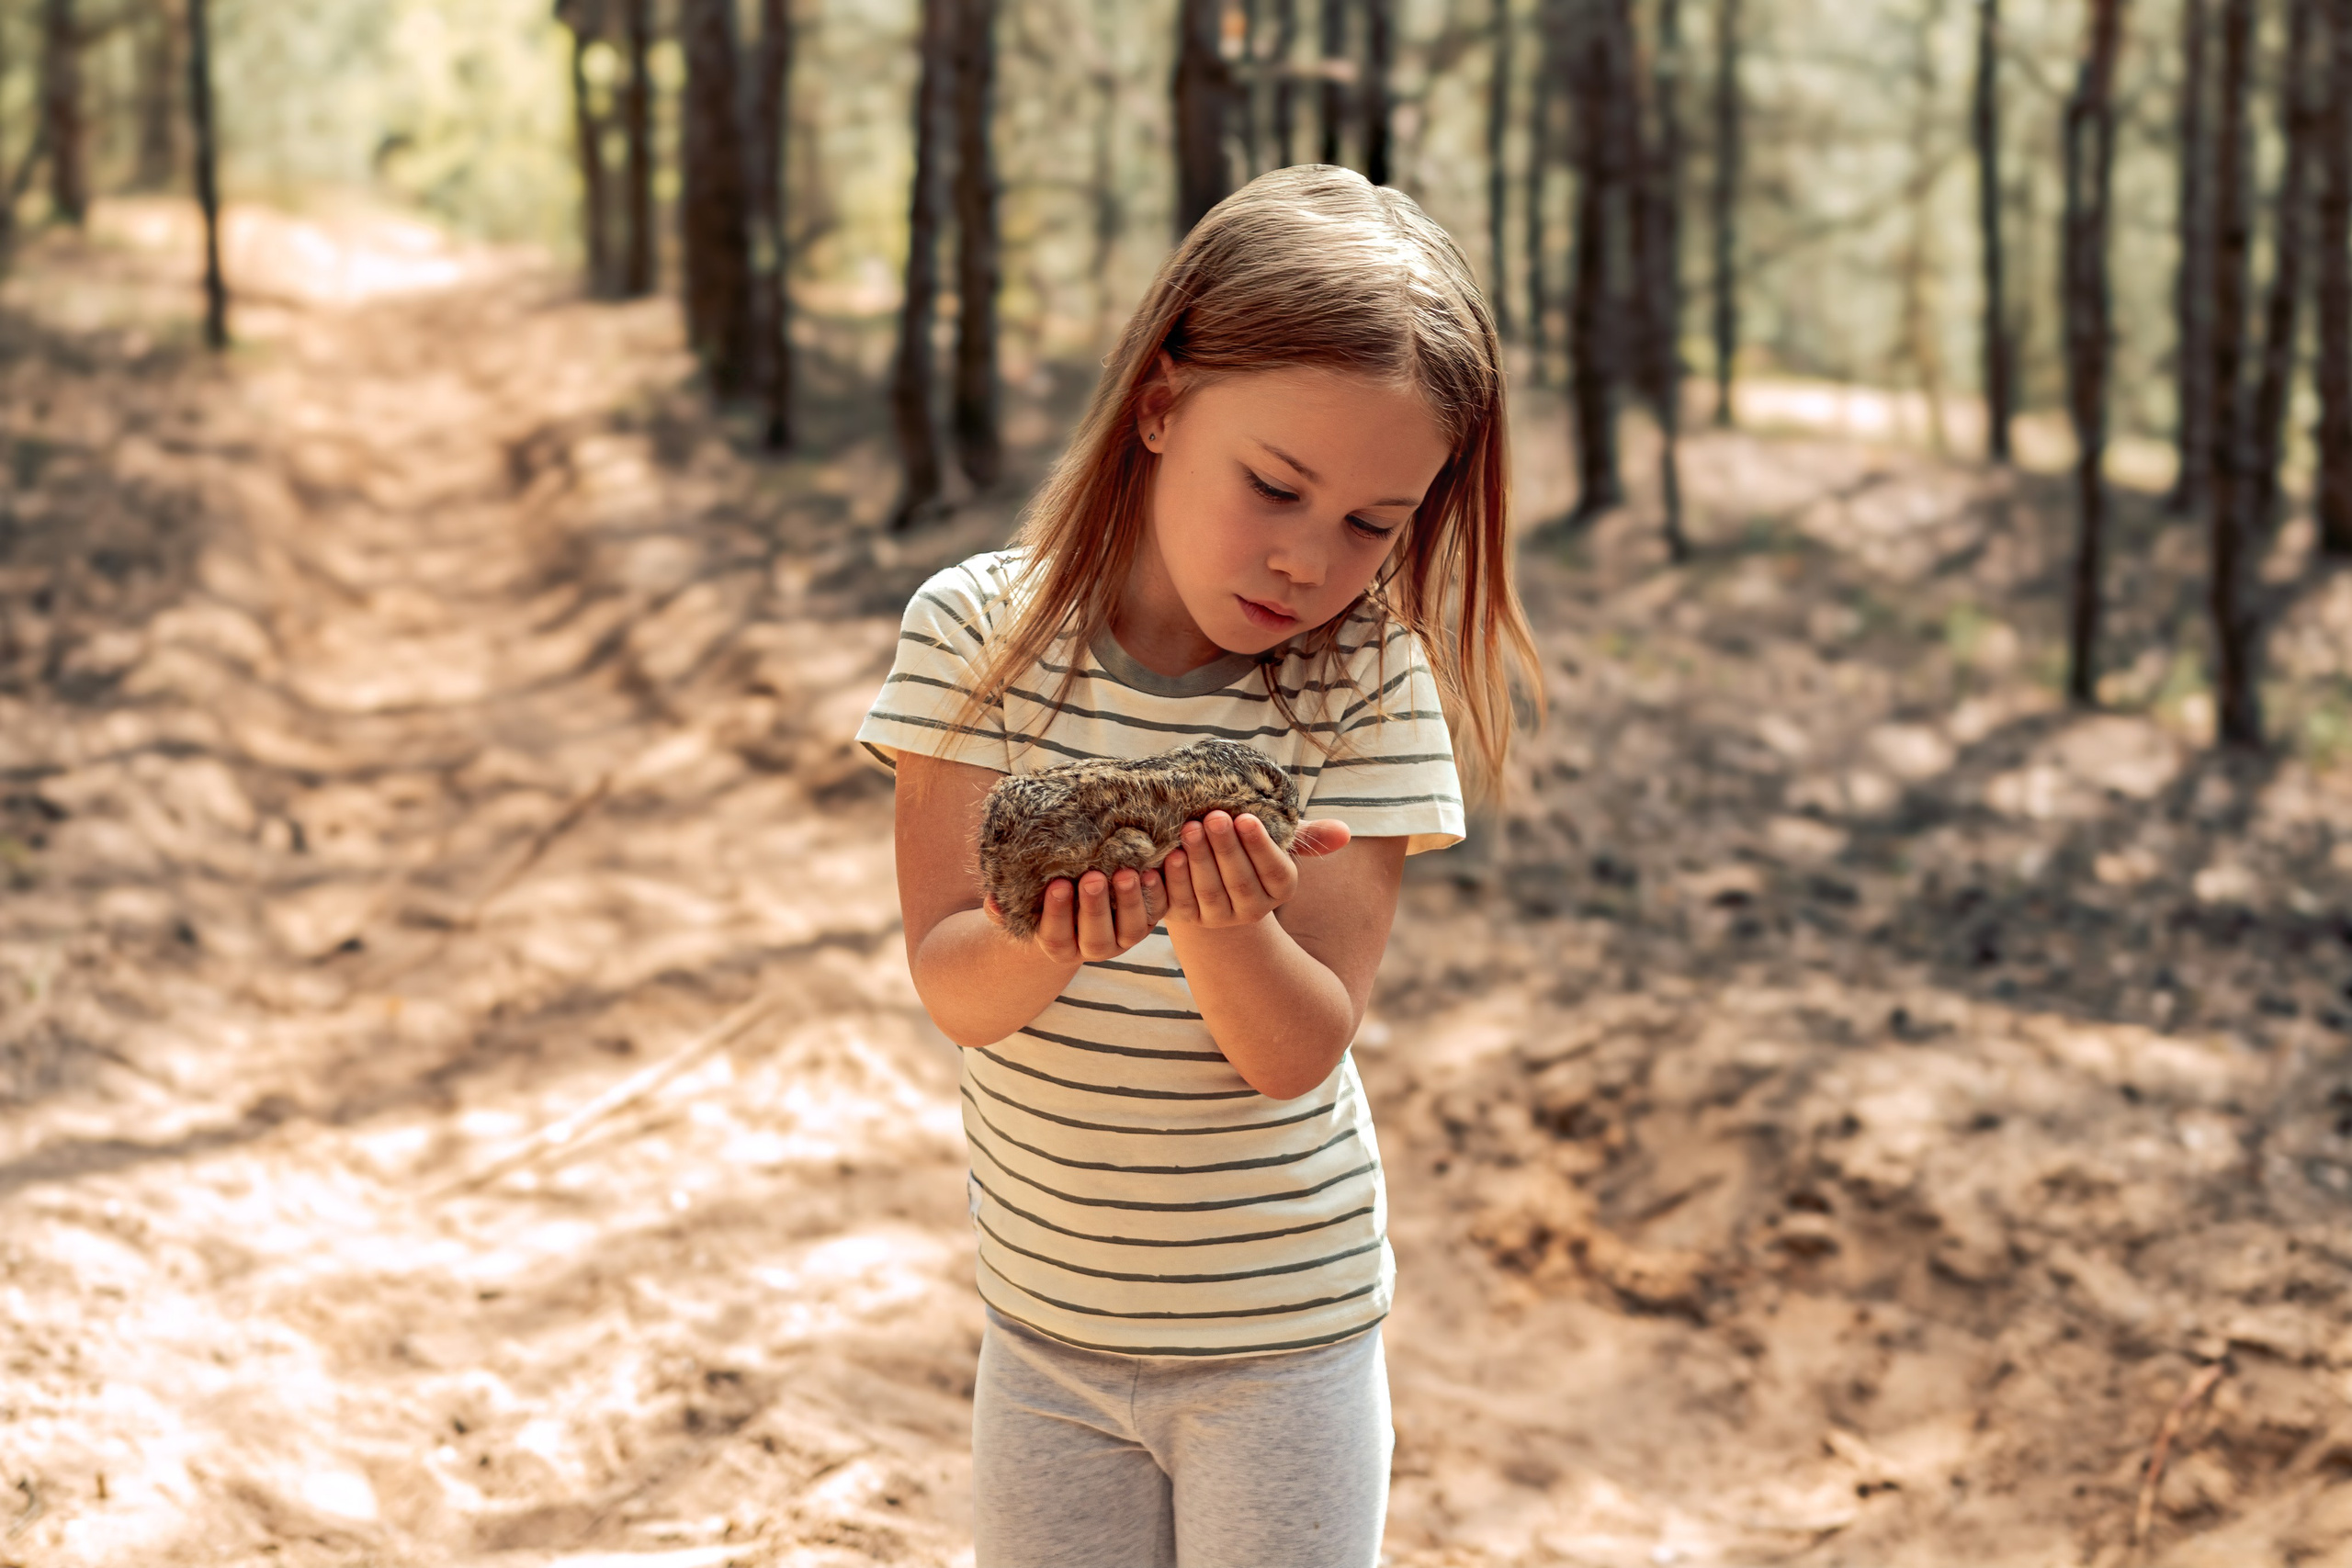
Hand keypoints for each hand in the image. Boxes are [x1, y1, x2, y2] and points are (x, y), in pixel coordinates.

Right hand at [986, 866, 1167, 963]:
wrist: (1078, 892)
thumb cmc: (1043, 894)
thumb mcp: (1023, 901)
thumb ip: (1005, 906)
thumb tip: (993, 902)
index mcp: (1061, 945)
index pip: (1056, 937)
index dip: (1057, 914)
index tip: (1057, 885)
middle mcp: (1095, 946)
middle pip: (1096, 938)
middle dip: (1095, 908)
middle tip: (1093, 877)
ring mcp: (1125, 935)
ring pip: (1132, 929)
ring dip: (1132, 901)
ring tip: (1127, 873)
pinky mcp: (1149, 917)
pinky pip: (1159, 910)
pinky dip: (1160, 892)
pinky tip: (1155, 869)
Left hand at [1163, 812, 1351, 930]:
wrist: (1213, 870)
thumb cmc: (1249, 843)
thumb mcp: (1278, 837)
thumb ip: (1310, 835)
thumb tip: (1344, 832)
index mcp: (1280, 889)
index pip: (1275, 871)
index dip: (1260, 847)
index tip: (1247, 818)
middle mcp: (1252, 909)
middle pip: (1240, 881)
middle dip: (1226, 848)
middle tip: (1214, 816)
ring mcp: (1217, 917)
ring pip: (1209, 891)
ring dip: (1200, 860)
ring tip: (1190, 828)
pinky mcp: (1186, 917)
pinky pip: (1179, 901)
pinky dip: (1174, 879)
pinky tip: (1170, 854)